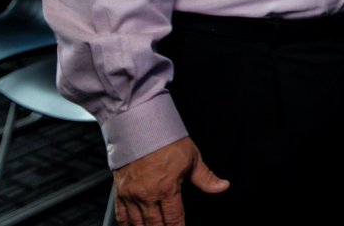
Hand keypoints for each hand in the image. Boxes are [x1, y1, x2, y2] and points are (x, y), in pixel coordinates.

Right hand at [113, 137, 227, 225]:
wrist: (140, 127)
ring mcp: (132, 195)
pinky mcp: (120, 192)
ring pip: (137, 224)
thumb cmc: (167, 141)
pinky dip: (126, 225)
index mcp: (168, 188)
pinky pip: (121, 215)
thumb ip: (206, 178)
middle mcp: (148, 195)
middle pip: (155, 225)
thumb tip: (223, 186)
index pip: (174, 219)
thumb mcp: (192, 158)